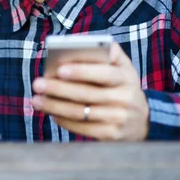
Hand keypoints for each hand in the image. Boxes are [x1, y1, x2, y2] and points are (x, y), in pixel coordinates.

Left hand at [32, 42, 149, 140]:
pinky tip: (50, 112)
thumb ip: (107, 52)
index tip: (59, 69)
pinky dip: (63, 120)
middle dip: (58, 89)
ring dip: (54, 106)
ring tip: (36, 100)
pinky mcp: (111, 135)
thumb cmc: (122, 85)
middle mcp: (126, 99)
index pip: (105, 73)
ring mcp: (119, 119)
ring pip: (80, 112)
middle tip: (37, 84)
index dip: (82, 71)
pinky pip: (82, 128)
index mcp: (127, 77)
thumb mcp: (123, 67)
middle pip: (87, 94)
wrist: (143, 120)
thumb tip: (82, 43)